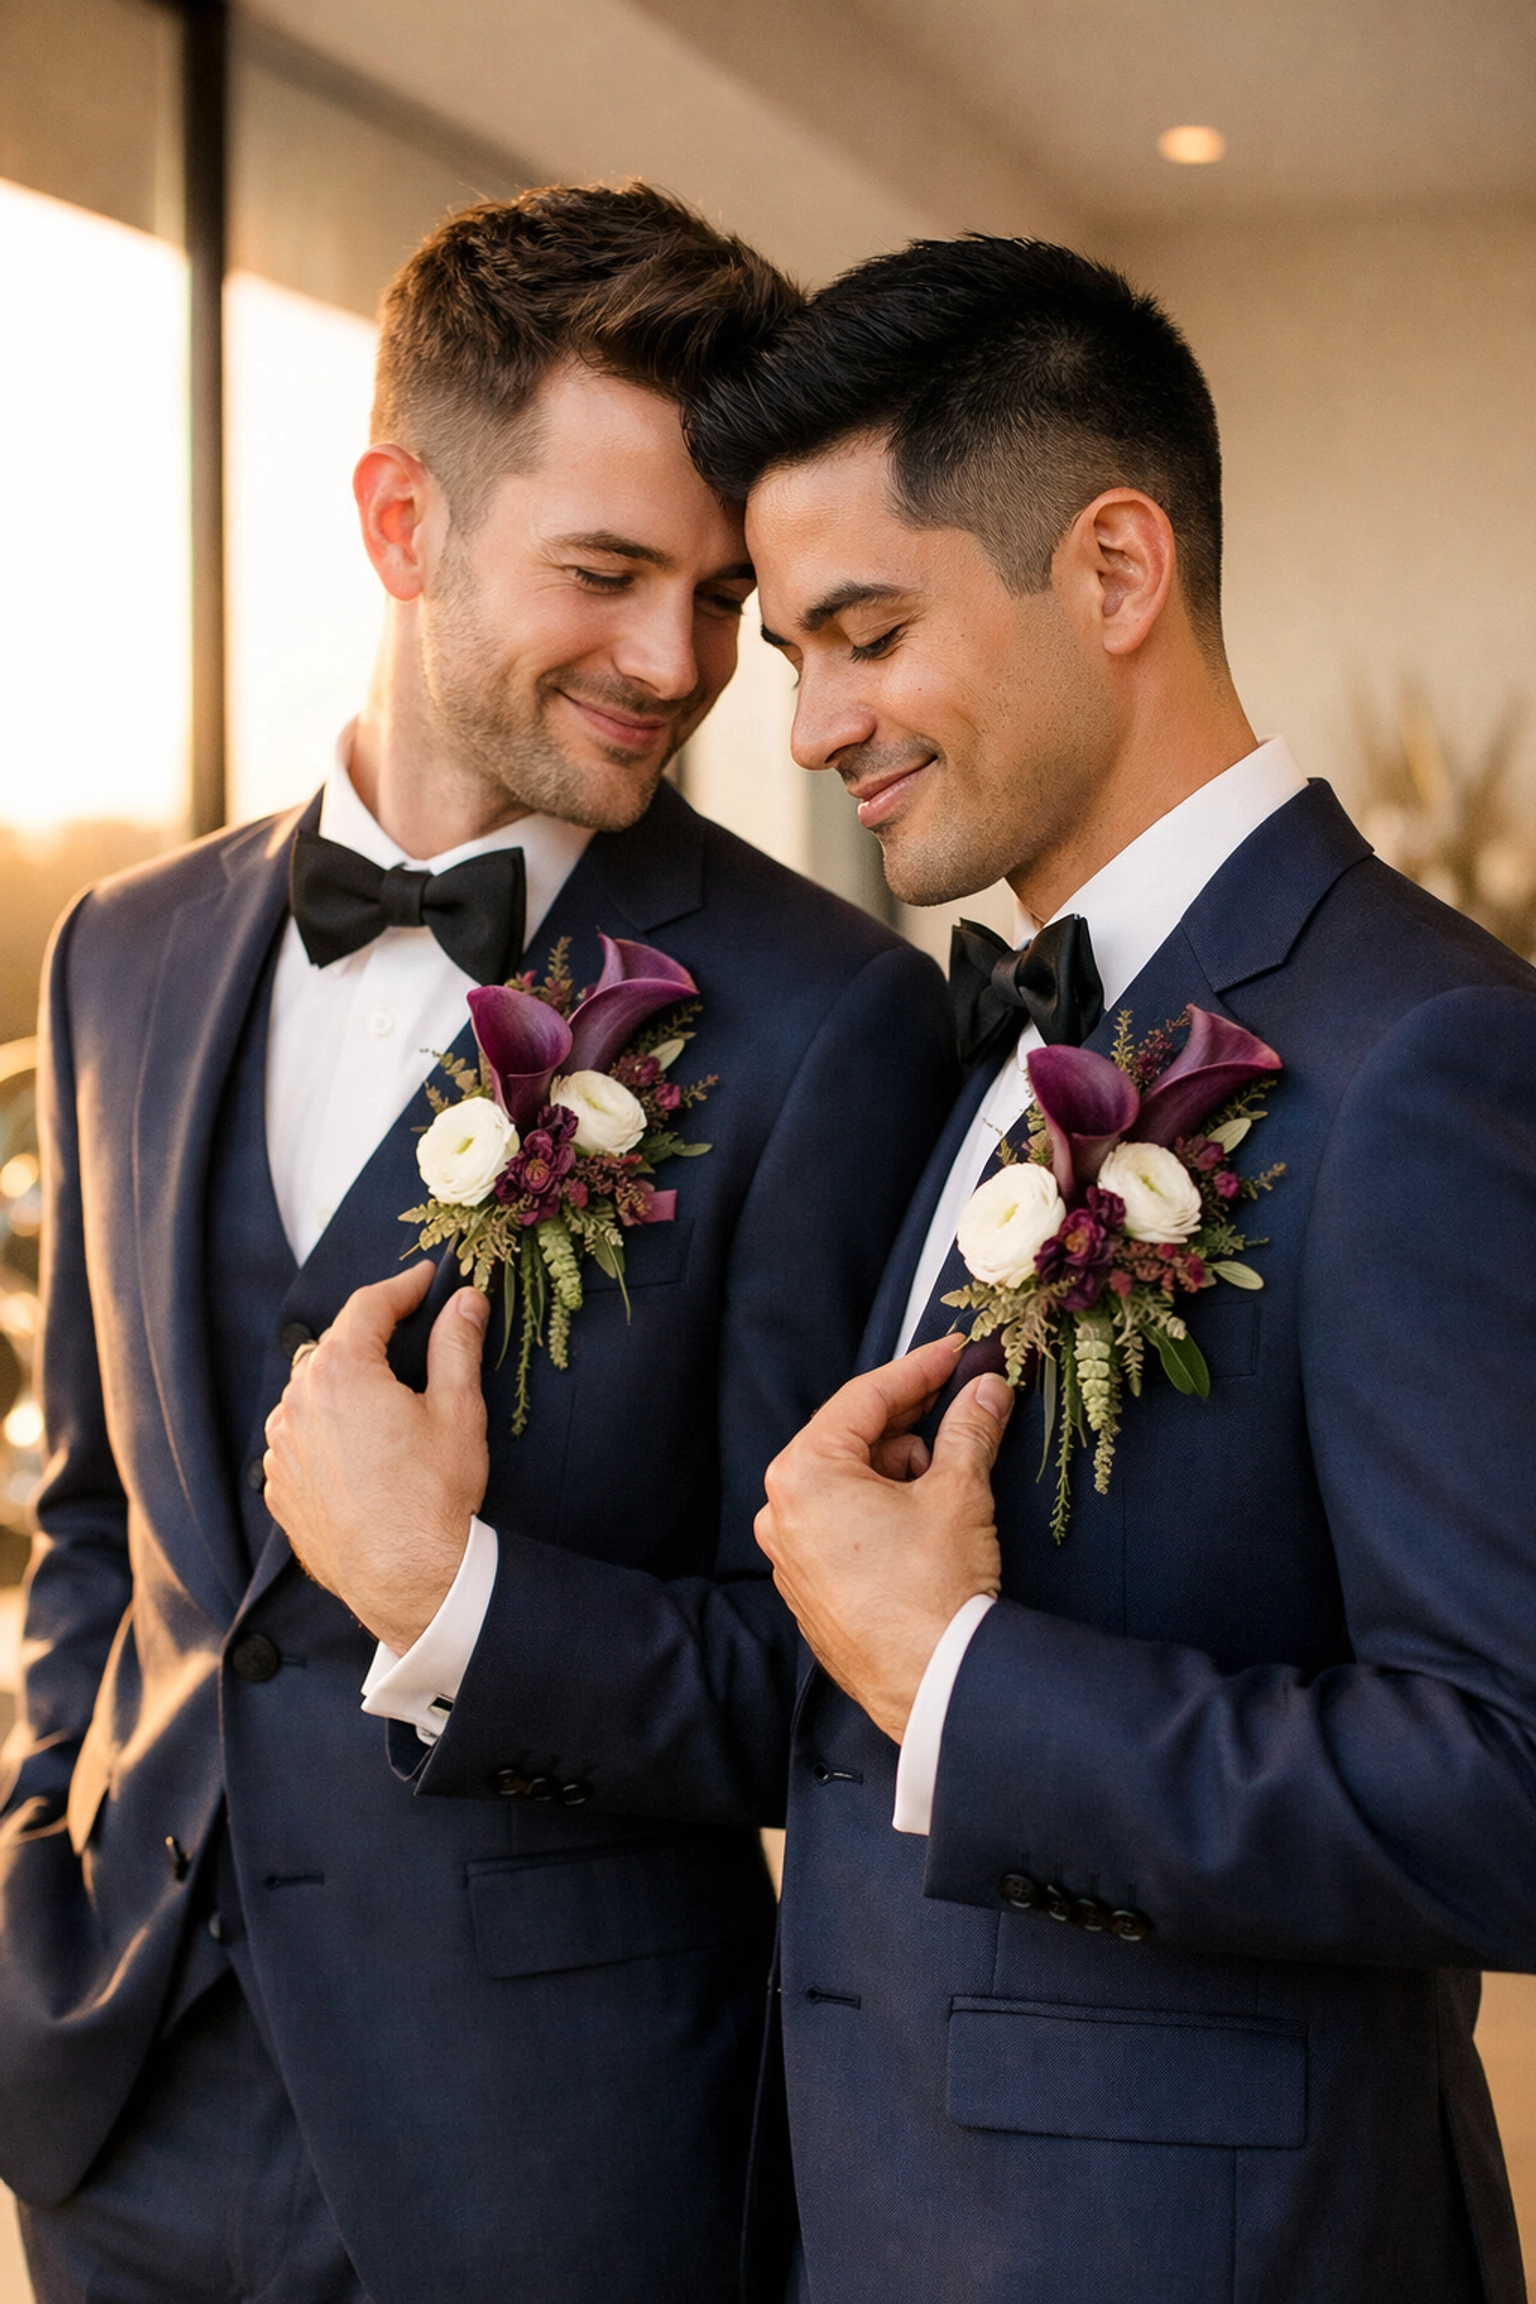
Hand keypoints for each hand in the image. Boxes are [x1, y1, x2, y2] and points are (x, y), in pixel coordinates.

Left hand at [263, 1263, 490, 1651]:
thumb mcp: (458, 1410)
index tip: (426, 1279)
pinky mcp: (279, 1485)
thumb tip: (465, 1301)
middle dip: (372, 1336)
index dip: (403, 1286)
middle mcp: (298, 1401)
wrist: (406, 1578)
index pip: (369, 1305)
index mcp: (341, 1371)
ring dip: (344, 1385)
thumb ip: (457, 1345)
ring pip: (311, 1392)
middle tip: (412, 1335)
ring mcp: (282, 1446)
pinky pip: (299, 1438)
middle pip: (335, 1346)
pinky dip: (325, 1430)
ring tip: (386, 1400)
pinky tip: (361, 1449)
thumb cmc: (433, 1496)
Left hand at [755, 1336, 1012, 1742]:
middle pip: (852, 1439)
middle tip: (962, 1400)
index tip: (955, 1351)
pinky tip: (925, 1519)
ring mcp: (791, 1555)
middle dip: (911, 1421)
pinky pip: (843, 1525)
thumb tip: (985, 1389)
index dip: (918, 1368)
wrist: (934, 1686)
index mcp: (803, 1474)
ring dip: (898, 1470)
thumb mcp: (958, 1493)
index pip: (865, 1398)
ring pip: (849, 1483)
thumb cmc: (934, 1592)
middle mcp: (781, 1511)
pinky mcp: (810, 1589)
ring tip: (948, 1483)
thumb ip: (969, 1428)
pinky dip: (882, 1509)